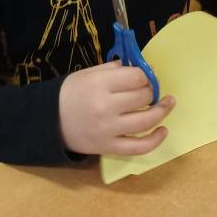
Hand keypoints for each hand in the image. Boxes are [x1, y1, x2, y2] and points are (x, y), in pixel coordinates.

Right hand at [59, 61, 175, 155]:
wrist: (49, 122)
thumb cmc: (69, 94)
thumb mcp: (87, 74)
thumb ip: (113, 69)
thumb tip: (138, 69)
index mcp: (100, 84)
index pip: (137, 76)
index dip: (144, 75)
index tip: (143, 77)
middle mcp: (106, 106)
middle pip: (143, 96)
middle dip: (150, 91)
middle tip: (148, 90)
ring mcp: (109, 129)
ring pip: (146, 120)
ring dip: (162, 110)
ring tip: (168, 103)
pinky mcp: (110, 147)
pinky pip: (139, 147)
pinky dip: (155, 140)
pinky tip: (163, 130)